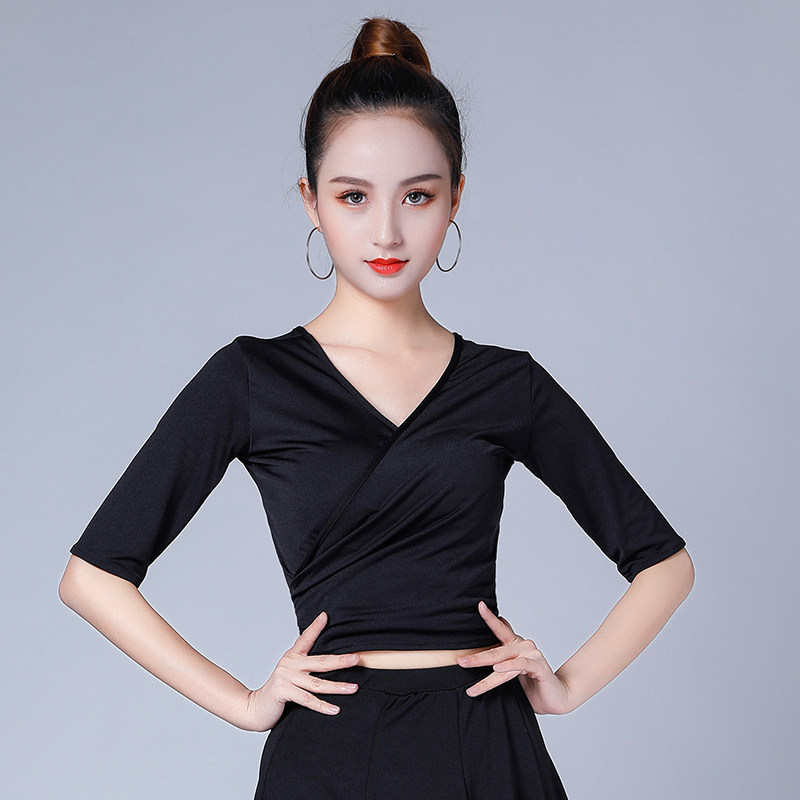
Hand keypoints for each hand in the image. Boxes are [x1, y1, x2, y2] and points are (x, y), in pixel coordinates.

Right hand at [243, 611, 359, 731]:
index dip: (315, 627)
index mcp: (293, 656)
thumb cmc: (279, 690)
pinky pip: (307, 699)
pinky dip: (322, 705)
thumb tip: (328, 660)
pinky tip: (335, 709)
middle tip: (357, 658)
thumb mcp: (290, 672)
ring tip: (353, 688)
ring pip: (317, 683)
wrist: (255, 708)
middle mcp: (290, 664)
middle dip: (341, 660)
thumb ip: (305, 665)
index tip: (325, 616)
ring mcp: (286, 677)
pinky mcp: (283, 692)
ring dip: (337, 687)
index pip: (306, 638)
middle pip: (320, 662)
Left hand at [456, 601, 572, 714]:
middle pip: (496, 651)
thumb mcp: (514, 665)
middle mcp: (523, 646)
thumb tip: (496, 628)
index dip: (489, 617)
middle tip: (460, 661)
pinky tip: (498, 669)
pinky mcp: (539, 667)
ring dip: (486, 673)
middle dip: (476, 658)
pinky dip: (509, 667)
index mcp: (515, 644)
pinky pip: (521, 665)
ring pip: (504, 661)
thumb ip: (503, 650)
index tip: (479, 605)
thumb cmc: (532, 681)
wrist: (555, 697)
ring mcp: (532, 655)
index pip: (500, 628)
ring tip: (472, 682)